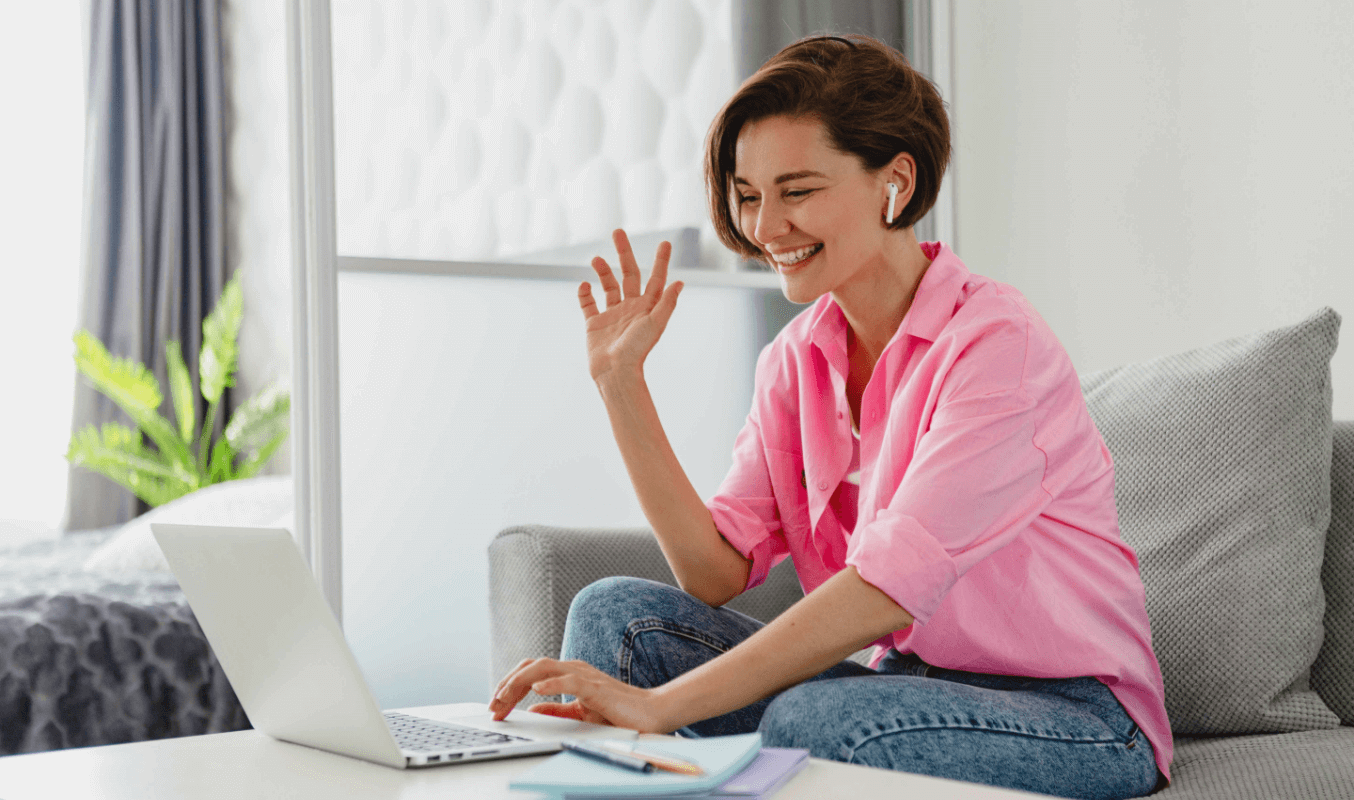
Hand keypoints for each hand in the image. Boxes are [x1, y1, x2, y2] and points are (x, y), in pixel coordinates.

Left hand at [488, 657, 673, 732]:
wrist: (650, 713)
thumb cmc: (618, 711)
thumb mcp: (580, 712)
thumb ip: (557, 709)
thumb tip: (533, 709)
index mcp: (569, 674)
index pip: (531, 672)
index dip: (509, 686)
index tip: (496, 706)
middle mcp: (573, 669)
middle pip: (531, 666)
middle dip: (507, 684)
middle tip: (493, 704)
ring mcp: (585, 675)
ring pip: (544, 668)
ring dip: (519, 683)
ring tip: (504, 696)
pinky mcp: (596, 687)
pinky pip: (570, 681)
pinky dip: (551, 683)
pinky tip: (536, 690)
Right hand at [579, 229, 683, 382]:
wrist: (615, 373)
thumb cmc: (637, 351)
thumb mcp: (655, 324)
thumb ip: (666, 303)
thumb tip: (680, 282)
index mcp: (647, 307)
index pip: (655, 278)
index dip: (661, 261)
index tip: (666, 242)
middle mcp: (630, 308)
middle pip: (628, 274)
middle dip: (624, 253)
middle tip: (618, 232)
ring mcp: (612, 315)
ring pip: (608, 286)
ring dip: (602, 270)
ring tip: (595, 258)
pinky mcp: (594, 324)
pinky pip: (588, 304)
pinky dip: (584, 294)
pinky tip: (584, 286)